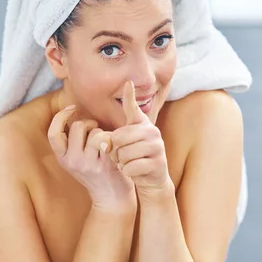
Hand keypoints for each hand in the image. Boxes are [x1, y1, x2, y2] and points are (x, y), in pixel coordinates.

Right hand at [47, 105, 135, 211]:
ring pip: (94, 131)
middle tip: (96, 132)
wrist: (111, 197)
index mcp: (63, 159)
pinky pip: (107, 138)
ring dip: (102, 132)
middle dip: (89, 123)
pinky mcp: (104, 163)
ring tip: (105, 144)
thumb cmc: (95, 172)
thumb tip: (71, 111)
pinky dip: (112, 137)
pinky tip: (114, 146)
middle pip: (78, 126)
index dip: (60, 117)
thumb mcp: (76, 160)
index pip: (54, 133)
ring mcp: (89, 163)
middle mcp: (73, 161)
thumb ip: (71, 141)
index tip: (71, 108)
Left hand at [110, 81, 173, 197]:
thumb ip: (113, 138)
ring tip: (129, 163)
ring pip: (124, 154)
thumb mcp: (126, 143)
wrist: (152, 179)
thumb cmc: (135, 157)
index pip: (133, 108)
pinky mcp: (157, 164)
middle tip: (121, 156)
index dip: (129, 95)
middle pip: (119, 138)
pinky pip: (131, 168)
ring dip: (122, 163)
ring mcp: (157, 147)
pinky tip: (135, 171)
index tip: (127, 81)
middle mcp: (152, 131)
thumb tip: (104, 141)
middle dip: (115, 151)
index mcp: (143, 124)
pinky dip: (128, 172)